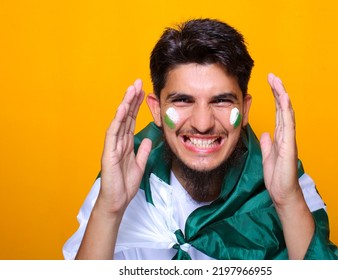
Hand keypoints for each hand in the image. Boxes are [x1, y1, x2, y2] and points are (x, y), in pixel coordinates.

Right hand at [98, 79, 151, 214]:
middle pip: (126, 116)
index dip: (137, 106)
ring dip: (125, 104)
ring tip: (131, 89)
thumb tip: (147, 139)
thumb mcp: (139, 165)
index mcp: (126, 144)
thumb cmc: (125, 185)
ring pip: (119, 121)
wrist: (117, 201)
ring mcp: (112, 146)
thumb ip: (142, 151)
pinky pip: (112, 134)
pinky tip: (123, 109)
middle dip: (131, 99)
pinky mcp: (108, 153)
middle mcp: (118, 142)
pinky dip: (118, 121)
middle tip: (138, 82)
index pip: (132, 120)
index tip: (143, 92)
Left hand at [260, 73, 299, 207]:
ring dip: (282, 96)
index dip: (274, 97)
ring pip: (287, 113)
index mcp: (280, 136)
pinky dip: (286, 110)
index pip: (277, 112)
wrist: (282, 193)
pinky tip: (284, 98)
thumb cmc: (277, 177)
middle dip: (278, 91)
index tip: (270, 83)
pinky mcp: (289, 146)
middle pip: (283, 108)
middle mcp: (286, 135)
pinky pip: (288, 125)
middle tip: (272, 76)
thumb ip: (268, 144)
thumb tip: (265, 133)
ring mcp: (289, 139)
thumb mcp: (268, 156)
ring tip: (277, 81)